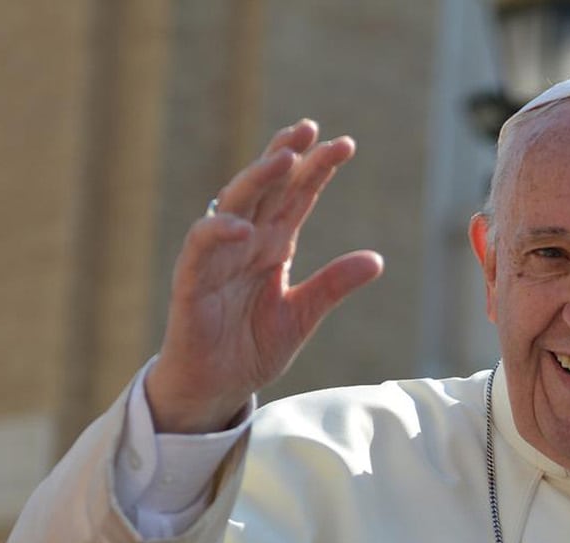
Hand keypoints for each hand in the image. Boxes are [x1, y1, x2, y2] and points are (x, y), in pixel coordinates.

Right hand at [146, 119, 383, 432]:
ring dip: (257, 178)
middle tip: (312, 129)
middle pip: (267, 187)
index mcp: (273, 245)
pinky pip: (202, 246)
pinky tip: (243, 227)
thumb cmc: (251, 348)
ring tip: (284, 158)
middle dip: (288, 155)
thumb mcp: (302, 315)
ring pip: (234, 203)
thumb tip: (377, 260)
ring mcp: (218, 256)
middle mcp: (246, 241)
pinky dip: (219, 232)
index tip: (345, 145)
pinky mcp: (192, 279)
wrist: (217, 386)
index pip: (297, 196)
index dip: (318, 169)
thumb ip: (333, 286)